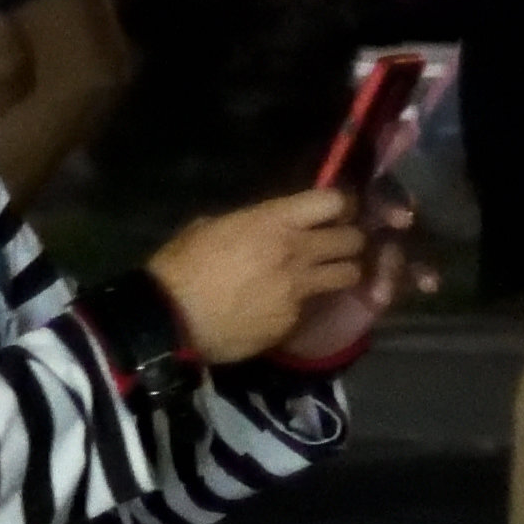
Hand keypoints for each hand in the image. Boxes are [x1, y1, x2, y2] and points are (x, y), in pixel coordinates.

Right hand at [149, 184, 364, 368]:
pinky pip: (311, 305)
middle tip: (333, 245)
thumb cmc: (179, 267)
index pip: (334, 201)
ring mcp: (300, 288)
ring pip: (348, 274)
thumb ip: (243, 222)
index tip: (333, 212)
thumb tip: (255, 225)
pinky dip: (302, 304)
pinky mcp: (295, 319)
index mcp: (273, 222)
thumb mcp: (206, 228)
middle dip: (348, 240)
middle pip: (353, 239)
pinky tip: (278, 306)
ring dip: (340, 272)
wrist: (170, 321)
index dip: (339, 205)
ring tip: (323, 276)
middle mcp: (297, 251)